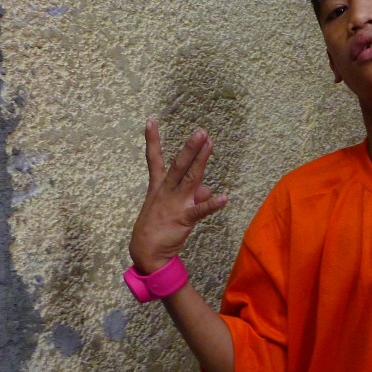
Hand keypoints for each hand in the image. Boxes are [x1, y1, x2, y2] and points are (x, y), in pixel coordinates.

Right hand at [129, 119, 227, 273]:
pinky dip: (212, 204)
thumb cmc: (158, 226)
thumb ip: (191, 196)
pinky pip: (200, 210)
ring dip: (201, 161)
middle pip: (179, 164)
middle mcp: (166, 191)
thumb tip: (207, 191)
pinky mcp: (183, 218)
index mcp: (159, 186)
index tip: (151, 119)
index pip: (154, 158)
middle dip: (190, 147)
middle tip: (201, 131)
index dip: (152, 139)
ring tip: (209, 144)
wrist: (146, 252)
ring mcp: (175, 203)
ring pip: (190, 178)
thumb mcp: (171, 206)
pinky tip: (224, 198)